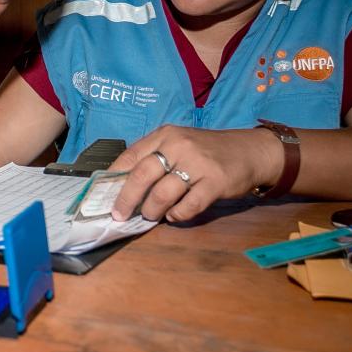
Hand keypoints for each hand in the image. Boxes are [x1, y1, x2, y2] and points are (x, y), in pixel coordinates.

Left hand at [108, 125, 280, 222]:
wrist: (250, 151)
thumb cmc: (208, 151)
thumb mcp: (180, 144)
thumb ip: (155, 158)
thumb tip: (122, 185)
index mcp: (165, 135)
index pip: (130, 155)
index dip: (113, 177)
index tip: (102, 195)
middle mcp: (180, 145)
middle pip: (142, 174)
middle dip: (126, 198)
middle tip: (119, 214)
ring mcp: (199, 163)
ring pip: (163, 193)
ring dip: (152, 210)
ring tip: (151, 216)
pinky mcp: (216, 182)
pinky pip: (189, 205)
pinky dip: (177, 215)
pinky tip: (175, 215)